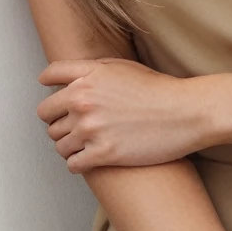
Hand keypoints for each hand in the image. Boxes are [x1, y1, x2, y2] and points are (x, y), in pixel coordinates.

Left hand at [37, 59, 231, 172]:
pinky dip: (79, 163)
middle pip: (47, 116)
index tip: (56, 94)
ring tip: (86, 143)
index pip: (48, 77)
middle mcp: (83, 101)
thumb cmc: (156, 89)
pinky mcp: (103, 154)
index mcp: (87, 76)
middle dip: (59, 120)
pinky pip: (72, 164)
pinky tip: (91, 157)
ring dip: (69, 144)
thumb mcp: (120, 66)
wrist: (184, 112)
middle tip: (75, 125)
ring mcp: (91, 129)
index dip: (50, 87)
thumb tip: (65, 78)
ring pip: (58, 143)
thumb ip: (89, 70)